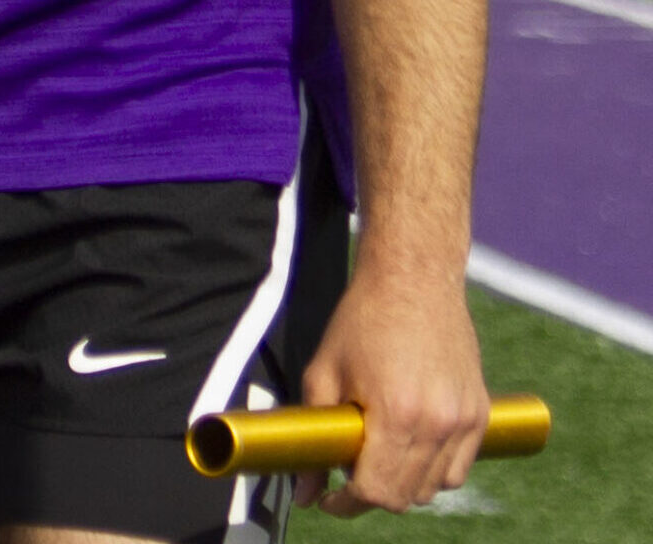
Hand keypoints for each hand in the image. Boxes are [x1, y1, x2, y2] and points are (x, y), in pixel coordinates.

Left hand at [294, 267, 488, 515]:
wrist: (413, 280)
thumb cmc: (361, 320)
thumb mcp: (323, 372)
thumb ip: (313, 435)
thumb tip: (303, 492)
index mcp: (397, 414)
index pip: (376, 490)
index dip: (347, 503)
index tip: (328, 499)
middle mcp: (438, 424)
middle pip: (406, 496)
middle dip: (371, 495)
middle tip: (346, 474)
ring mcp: (465, 421)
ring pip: (435, 487)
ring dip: (404, 485)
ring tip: (377, 457)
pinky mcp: (481, 413)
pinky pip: (459, 467)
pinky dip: (434, 471)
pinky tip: (409, 448)